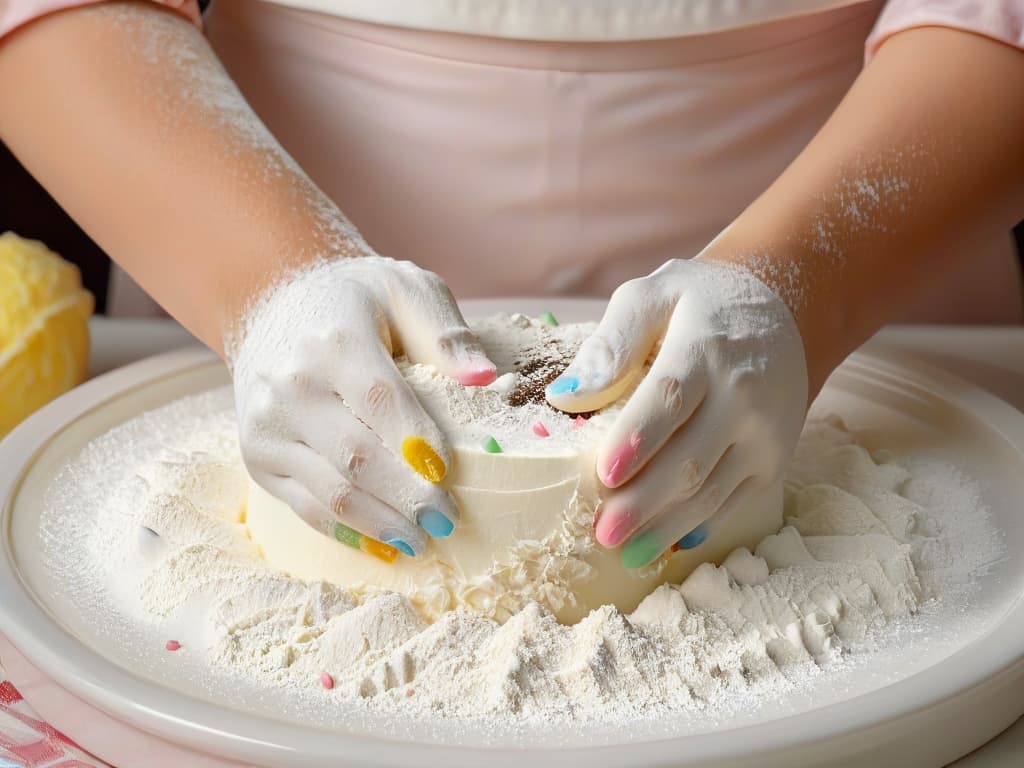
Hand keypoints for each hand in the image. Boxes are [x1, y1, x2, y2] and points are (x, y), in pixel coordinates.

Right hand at [230, 256, 496, 556]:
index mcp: (333, 341)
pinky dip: (347, 530)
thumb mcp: (405, 290)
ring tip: (423, 539)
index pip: (380, 400)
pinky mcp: (259, 457)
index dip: (417, 441)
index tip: (449, 472)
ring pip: (330, 491)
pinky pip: (304, 506)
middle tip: (448, 519)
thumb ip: (445, 333)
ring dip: (381, 522)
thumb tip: (485, 378)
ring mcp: (269, 427)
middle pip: (355, 456)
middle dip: (407, 496)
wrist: (271, 302)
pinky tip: (383, 544)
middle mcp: (290, 385)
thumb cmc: (354, 299)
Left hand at [546, 258, 806, 567]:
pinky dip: (697, 526)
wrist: (784, 312)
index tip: (604, 474)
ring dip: (666, 525)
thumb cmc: (700, 304)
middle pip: (691, 457)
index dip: (638, 439)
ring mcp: (764, 432)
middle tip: (603, 533)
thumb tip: (565, 398)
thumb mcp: (653, 295)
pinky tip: (665, 544)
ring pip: (712, 489)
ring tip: (626, 553)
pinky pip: (732, 500)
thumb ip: (612, 343)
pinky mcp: (772, 459)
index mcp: (707, 347)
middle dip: (645, 501)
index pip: (671, 398)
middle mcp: (744, 394)